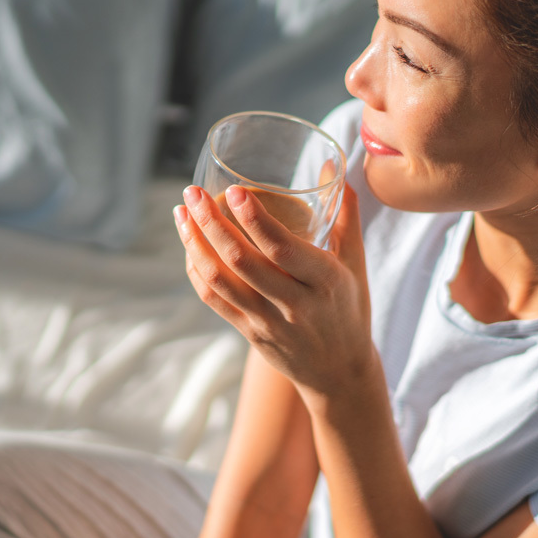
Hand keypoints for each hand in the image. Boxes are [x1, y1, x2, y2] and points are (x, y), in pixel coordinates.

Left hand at [174, 181, 372, 400]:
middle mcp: (296, 304)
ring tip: (181, 213)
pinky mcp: (249, 333)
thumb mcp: (356, 265)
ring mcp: (268, 322)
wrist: (340, 374)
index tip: (233, 190)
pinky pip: (214, 300)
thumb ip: (345, 215)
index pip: (283, 248)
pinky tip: (188, 245)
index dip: (255, 219)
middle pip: (242, 261)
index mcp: (326, 282)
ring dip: (194, 244)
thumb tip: (336, 164)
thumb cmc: (350, 309)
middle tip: (192, 192)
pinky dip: (196, 270)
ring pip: (220, 281)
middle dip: (211, 223)